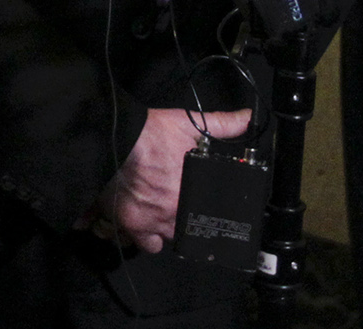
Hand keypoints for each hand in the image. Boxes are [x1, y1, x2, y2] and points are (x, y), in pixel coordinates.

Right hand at [90, 108, 249, 252]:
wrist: (114, 137)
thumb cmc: (152, 132)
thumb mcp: (189, 123)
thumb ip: (222, 124)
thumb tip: (248, 117)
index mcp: (192, 193)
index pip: (208, 215)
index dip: (205, 211)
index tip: (200, 203)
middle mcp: (174, 212)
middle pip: (188, 227)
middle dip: (186, 218)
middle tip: (178, 202)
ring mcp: (152, 221)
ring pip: (168, 238)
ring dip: (168, 228)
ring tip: (162, 213)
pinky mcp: (131, 223)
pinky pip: (145, 244)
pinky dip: (146, 237)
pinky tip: (145, 223)